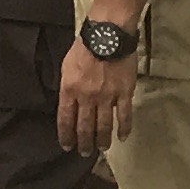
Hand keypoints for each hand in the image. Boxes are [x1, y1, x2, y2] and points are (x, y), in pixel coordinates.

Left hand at [56, 40, 138, 156]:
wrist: (107, 35)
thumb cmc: (84, 47)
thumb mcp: (66, 67)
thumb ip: (67, 87)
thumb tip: (68, 102)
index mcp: (69, 90)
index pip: (65, 119)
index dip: (66, 135)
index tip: (67, 146)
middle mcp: (87, 97)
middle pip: (84, 126)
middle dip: (84, 142)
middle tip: (84, 153)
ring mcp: (106, 97)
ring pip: (104, 125)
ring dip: (102, 140)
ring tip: (101, 148)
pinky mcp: (124, 93)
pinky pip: (124, 116)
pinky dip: (124, 128)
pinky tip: (122, 137)